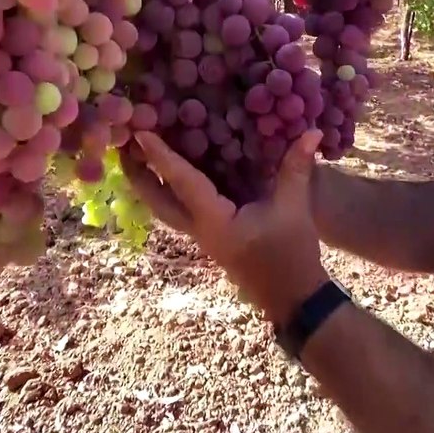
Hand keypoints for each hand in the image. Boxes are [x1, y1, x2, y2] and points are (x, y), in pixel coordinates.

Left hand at [120, 129, 330, 324]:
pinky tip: (172, 176)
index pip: (181, 183)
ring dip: (149, 184)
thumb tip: (311, 133)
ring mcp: (203, 237)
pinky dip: (168, 191)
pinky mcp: (212, 238)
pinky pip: (180, 211)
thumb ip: (296, 169)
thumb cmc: (291, 256)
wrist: (294, 299)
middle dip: (138, 175)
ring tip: (137, 157)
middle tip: (123, 145)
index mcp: (214, 221)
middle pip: (157, 202)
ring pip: (164, 209)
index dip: (161, 157)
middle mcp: (200, 230)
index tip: (138, 135)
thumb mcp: (294, 210)